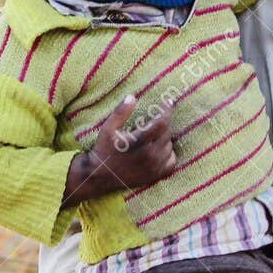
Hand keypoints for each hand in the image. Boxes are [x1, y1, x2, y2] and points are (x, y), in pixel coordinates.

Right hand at [61, 95, 176, 206]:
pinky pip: (171, 161)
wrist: (100, 176)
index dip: (167, 110)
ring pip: (170, 146)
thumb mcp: (108, 128)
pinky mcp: (155, 175)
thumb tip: (132, 97)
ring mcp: (154, 167)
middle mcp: (150, 156)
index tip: (168, 102)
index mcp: (139, 143)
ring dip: (165, 137)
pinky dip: (169, 153)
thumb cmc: (104, 149)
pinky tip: (159, 148)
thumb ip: (120, 112)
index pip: (162, 123)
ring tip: (153, 133)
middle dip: (163, 123)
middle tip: (155, 118)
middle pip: (167, 133)